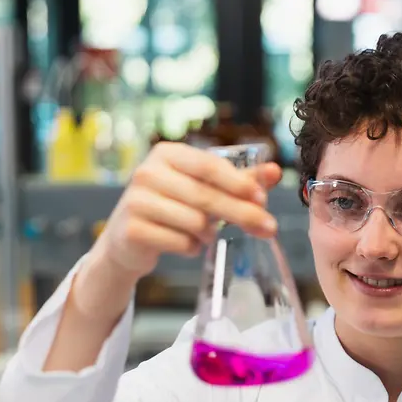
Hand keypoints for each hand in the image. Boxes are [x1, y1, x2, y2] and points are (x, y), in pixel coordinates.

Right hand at [94, 141, 282, 279]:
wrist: (127, 240)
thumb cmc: (170, 208)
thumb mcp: (202, 188)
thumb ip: (239, 179)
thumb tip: (274, 171)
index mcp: (166, 154)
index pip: (210, 166)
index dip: (239, 183)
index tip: (263, 198)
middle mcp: (147, 172)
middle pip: (206, 196)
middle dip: (242, 213)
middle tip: (268, 228)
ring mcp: (136, 201)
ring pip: (195, 222)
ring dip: (209, 233)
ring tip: (203, 233)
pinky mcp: (132, 230)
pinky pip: (180, 243)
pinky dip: (191, 247)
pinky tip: (185, 244)